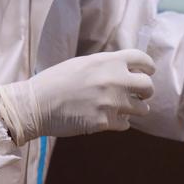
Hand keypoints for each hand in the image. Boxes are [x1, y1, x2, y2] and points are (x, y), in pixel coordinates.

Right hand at [0, 49, 154, 144]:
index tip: (147, 72)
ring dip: (135, 109)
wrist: (35, 104)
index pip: (143, 59)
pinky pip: (125, 124)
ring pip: (142, 109)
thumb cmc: (55, 82)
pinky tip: (107, 118)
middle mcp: (114, 80)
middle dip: (145, 91)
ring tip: (123, 108)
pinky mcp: (105, 122)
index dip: (147, 66)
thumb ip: (106, 66)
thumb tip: (126, 70)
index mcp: (108, 61)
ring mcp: (111, 103)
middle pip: (148, 86)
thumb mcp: (83, 64)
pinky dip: (119, 122)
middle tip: (137, 94)